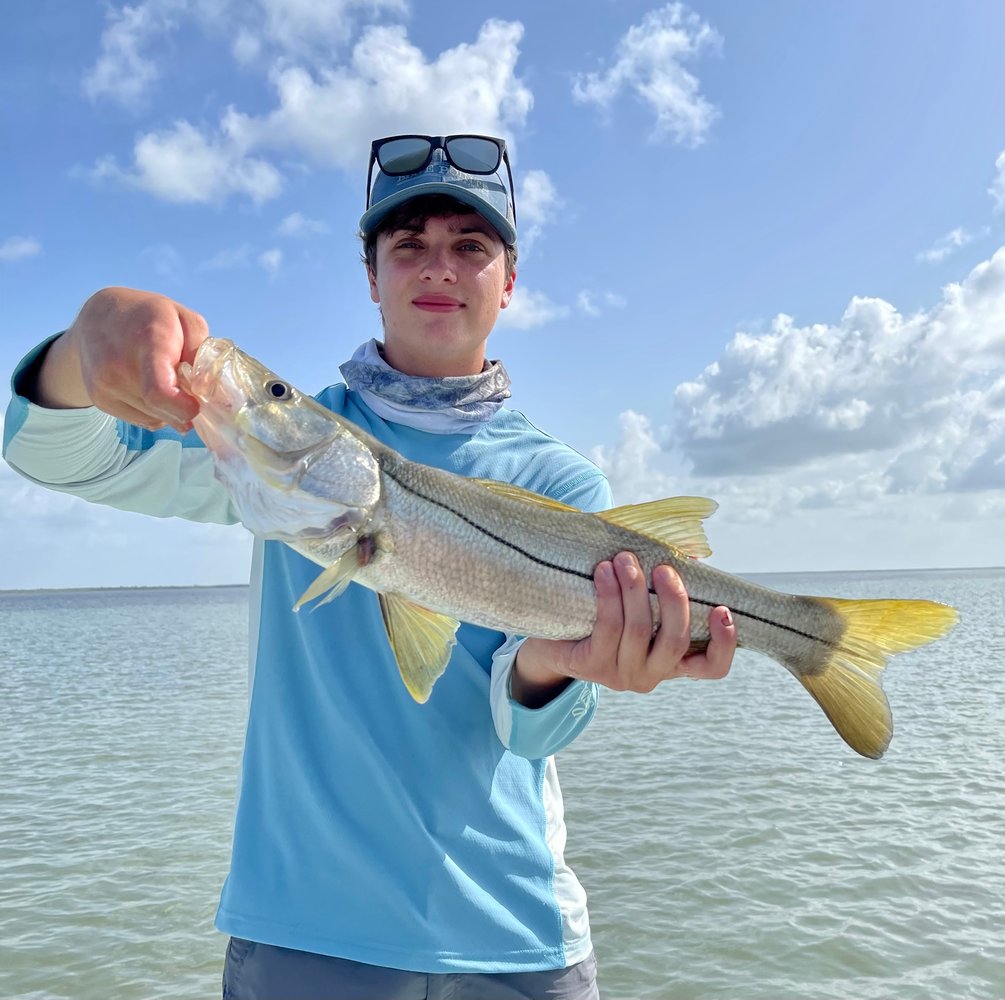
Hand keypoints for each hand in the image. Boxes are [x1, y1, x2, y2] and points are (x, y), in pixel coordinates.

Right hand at [33, 286, 207, 431]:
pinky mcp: (98, 398)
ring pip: (154, 420)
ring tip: (167, 384)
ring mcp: (103, 384)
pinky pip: (140, 421)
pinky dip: (154, 413)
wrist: (97, 316)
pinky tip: (151, 389)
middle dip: (183, 409)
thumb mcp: (185, 320)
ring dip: (169, 411)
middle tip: (189, 391)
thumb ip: (200, 352)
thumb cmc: (150, 316)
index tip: (196, 405)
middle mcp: (119, 365)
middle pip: (162, 410)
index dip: (183, 408)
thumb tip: (205, 389)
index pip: (160, 391)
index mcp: (147, 342)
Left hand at [512, 552, 735, 704]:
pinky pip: (607, 628)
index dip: (724, 643)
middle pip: (675, 641)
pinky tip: (603, 572)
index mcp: (672, 661)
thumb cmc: (604, 615)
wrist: (551, 642)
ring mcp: (622, 674)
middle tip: (664, 569)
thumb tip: (689, 553)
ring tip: (624, 558)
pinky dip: (608, 595)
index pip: (712, 667)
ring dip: (634, 589)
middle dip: (673, 600)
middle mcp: (651, 674)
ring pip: (638, 631)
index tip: (722, 609)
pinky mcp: (592, 667)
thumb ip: (665, 585)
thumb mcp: (639, 603)